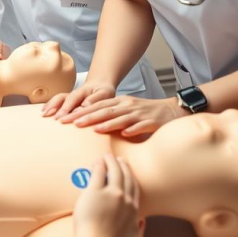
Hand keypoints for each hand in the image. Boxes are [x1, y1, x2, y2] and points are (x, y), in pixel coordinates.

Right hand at [42, 80, 115, 118]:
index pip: (72, 99)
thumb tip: (84, 106)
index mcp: (83, 91)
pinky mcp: (68, 101)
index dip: (66, 108)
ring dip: (50, 106)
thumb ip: (95, 99)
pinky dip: (49, 105)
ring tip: (43, 114)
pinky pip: (57, 101)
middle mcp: (74, 94)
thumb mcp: (105, 93)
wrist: (100, 84)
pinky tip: (44, 111)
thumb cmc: (104, 91)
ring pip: (58, 99)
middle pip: (61, 98)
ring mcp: (70, 97)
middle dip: (54, 107)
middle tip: (47, 116)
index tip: (60, 117)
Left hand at [64, 96, 186, 136]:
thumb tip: (90, 124)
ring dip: (106, 123)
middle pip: (104, 110)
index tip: (66, 118)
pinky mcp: (151, 122)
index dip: (81, 111)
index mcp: (119, 102)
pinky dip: (132, 129)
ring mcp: (139, 113)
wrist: (171, 110)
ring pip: (120, 117)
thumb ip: (110, 115)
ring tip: (93, 129)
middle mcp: (127, 105)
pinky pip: (140, 126)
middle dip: (88, 116)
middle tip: (72, 123)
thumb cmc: (145, 113)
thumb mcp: (125, 110)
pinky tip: (124, 134)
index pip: (97, 105)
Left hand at [72, 155, 142, 236]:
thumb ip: (138, 227)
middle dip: (123, 166)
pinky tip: (96, 161)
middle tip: (119, 159)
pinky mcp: (95, 191)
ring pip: (114, 171)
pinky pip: (98, 173)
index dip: (131, 177)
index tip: (128, 170)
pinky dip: (99, 165)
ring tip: (107, 156)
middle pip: (126, 176)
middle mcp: (125, 198)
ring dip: (111, 161)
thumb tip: (142, 222)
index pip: (134, 187)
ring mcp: (111, 194)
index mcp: (133, 208)